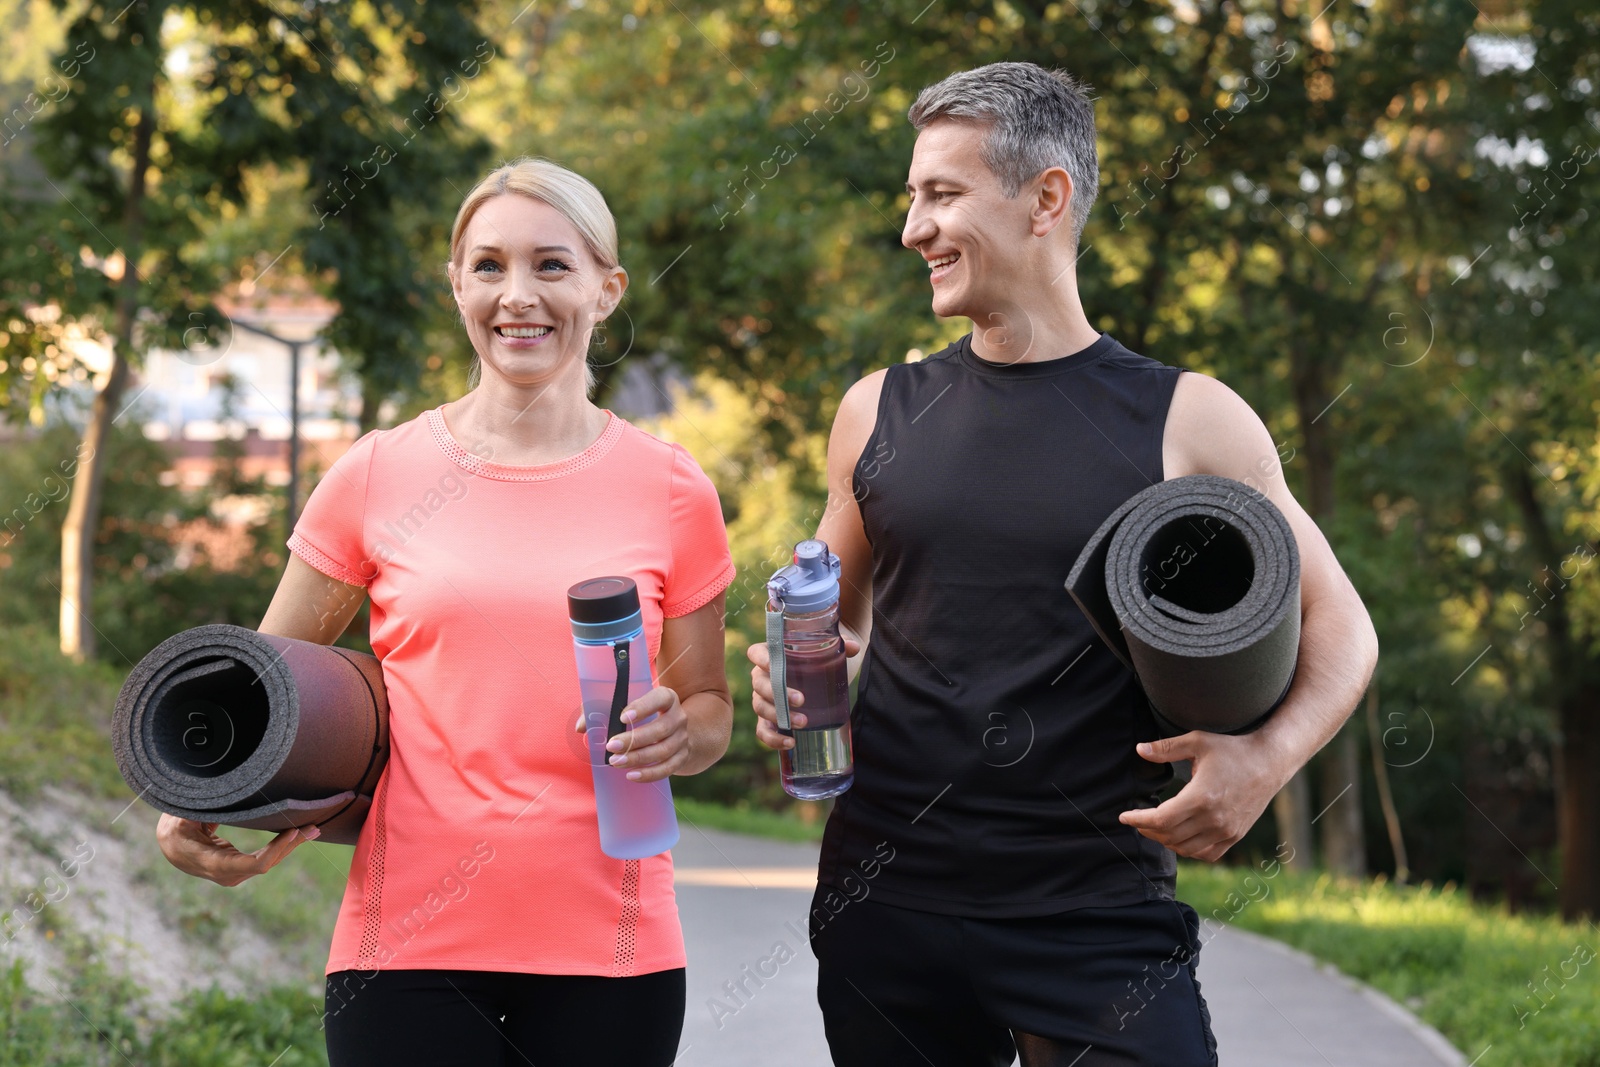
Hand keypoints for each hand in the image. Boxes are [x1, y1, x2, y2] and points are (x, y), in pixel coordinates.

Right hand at [156, 813, 317, 886]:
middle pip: (269, 862)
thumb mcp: (183, 819)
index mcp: (215, 864)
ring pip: (271, 861)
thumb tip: (217, 790)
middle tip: (314, 827)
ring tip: (313, 829)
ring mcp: (236, 874)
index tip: (292, 831)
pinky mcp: (242, 868)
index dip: (276, 850)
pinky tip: (299, 834)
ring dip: (292, 844)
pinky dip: (283, 846)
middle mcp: (229, 874)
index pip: (254, 865)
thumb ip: (200, 809)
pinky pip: (267, 858)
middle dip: (292, 844)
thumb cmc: (176, 829)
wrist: (172, 848)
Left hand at [572, 686, 688, 782]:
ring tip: (615, 762)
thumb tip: (581, 727)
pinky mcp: (682, 757)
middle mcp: (678, 717)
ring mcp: (682, 738)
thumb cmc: (641, 715)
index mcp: (667, 698)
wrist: (674, 731)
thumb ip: (601, 710)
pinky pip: (668, 768)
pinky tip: (631, 775)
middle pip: (661, 729)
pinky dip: (650, 774)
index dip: (643, 707)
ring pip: (663, 750)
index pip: (659, 699)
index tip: (622, 717)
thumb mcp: (625, 705)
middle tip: (611, 745)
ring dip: (638, 758)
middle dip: (635, 739)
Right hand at [746, 634, 860, 750]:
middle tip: (801, 700)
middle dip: (777, 694)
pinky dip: (772, 739)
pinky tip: (790, 743)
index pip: (756, 653)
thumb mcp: (832, 648)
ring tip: (804, 722)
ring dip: (779, 716)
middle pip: (759, 684)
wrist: (825, 673)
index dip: (760, 659)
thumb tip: (854, 647)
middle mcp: (763, 676)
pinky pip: (763, 730)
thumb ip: (842, 644)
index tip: (773, 665)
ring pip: (760, 707)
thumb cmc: (823, 656)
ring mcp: (764, 698)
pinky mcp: (771, 718)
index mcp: (771, 654)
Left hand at [1117, 731, 1287, 862]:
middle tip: (1138, 820)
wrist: (1269, 762)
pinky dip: (1188, 850)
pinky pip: (1206, 854)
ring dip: (1166, 840)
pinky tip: (1179, 838)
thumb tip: (1139, 749)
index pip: (1161, 820)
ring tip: (1155, 828)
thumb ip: (1166, 748)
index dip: (1138, 820)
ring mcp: (1226, 831)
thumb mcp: (1197, 741)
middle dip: (1148, 829)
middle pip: (1169, 836)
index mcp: (1201, 798)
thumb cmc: (1232, 750)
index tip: (1124, 816)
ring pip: (1186, 848)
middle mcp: (1213, 820)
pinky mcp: (1235, 835)